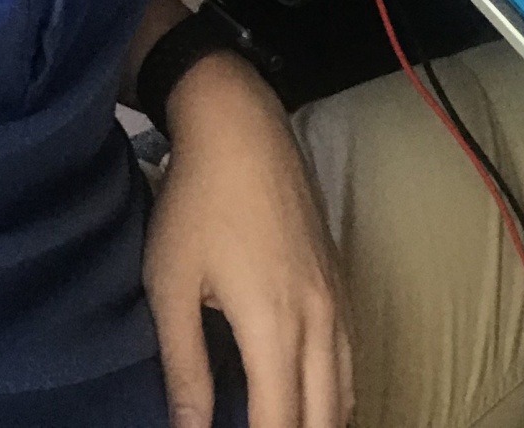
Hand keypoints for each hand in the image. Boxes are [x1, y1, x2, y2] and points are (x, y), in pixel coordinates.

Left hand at [144, 51, 353, 427]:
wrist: (240, 125)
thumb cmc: (197, 202)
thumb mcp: (172, 286)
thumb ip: (185, 370)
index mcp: (274, 326)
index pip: (280, 426)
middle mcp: (319, 319)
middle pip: (324, 420)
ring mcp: (336, 297)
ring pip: (346, 392)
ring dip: (321, 424)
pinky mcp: (339, 278)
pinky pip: (351, 357)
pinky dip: (336, 394)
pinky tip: (313, 403)